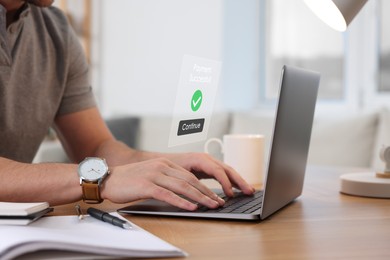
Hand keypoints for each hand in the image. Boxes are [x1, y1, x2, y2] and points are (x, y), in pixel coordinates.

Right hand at [101, 158, 224, 210]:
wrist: (107, 178)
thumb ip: (167, 178)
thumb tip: (184, 190)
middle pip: (190, 181)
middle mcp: (162, 166)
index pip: (190, 176)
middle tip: (219, 202)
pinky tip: (191, 207)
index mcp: (165, 163)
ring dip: (200, 197)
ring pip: (182, 187)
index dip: (204, 187)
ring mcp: (154, 175)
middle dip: (207, 192)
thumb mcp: (152, 174)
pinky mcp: (146, 185)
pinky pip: (168, 194)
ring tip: (211, 205)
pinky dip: (182, 202)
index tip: (215, 195)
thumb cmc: (129, 180)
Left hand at [164, 153, 255, 196]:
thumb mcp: (177, 173)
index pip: (218, 170)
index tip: (231, 195)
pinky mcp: (207, 167)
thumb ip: (189, 182)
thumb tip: (198, 193)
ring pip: (227, 171)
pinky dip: (231, 181)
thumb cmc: (166, 167)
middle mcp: (206, 158)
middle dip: (240, 180)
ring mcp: (208, 162)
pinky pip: (223, 173)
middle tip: (250, 192)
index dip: (226, 183)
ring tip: (249, 191)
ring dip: (238, 181)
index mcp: (200, 158)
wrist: (158, 160)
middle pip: (227, 169)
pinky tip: (236, 189)